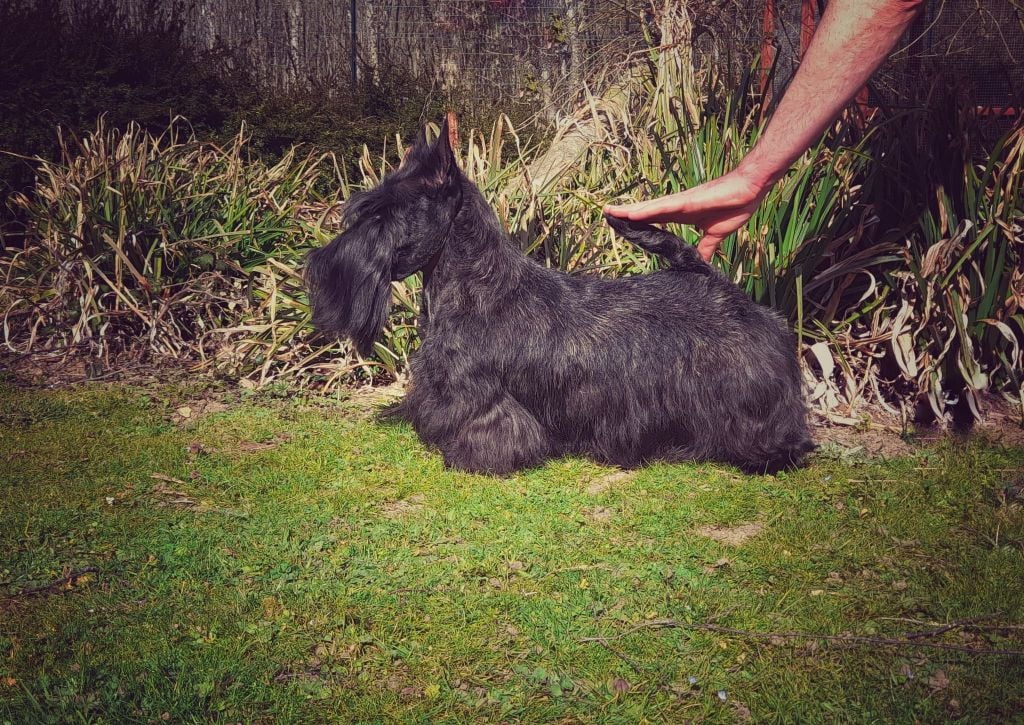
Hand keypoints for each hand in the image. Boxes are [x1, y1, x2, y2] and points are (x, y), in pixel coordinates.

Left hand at [603, 168, 770, 261]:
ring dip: (629, 211)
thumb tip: (699, 264)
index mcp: (680, 215)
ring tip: (610, 212)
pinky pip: (664, 207)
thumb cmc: (734, 206)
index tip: (620, 225)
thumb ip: (704, 248)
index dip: (636, 222)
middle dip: (625, 214)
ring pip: (649, 208)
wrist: (751, 190)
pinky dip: (647, 210)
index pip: (652, 220)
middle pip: (645, 212)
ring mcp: (681, 203)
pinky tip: (632, 213)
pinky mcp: (689, 201)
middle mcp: (676, 207)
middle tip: (605, 215)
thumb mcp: (715, 235)